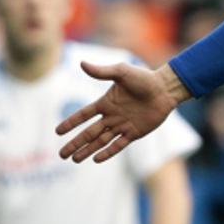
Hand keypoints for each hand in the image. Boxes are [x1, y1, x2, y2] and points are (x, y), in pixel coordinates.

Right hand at [56, 62, 188, 162]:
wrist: (165, 89)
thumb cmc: (144, 78)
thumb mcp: (121, 72)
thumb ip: (102, 71)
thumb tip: (81, 63)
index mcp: (105, 103)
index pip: (83, 115)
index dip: (70, 123)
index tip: (57, 132)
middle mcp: (112, 116)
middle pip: (89, 133)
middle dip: (75, 144)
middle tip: (61, 155)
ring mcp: (122, 126)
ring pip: (101, 141)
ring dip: (87, 150)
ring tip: (75, 160)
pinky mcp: (135, 133)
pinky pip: (118, 145)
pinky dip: (108, 152)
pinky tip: (96, 159)